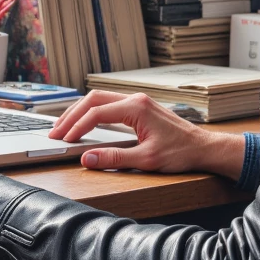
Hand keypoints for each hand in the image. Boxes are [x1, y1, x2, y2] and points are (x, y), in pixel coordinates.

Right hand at [49, 91, 245, 176]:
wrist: (203, 148)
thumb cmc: (181, 152)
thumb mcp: (147, 159)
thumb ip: (114, 159)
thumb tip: (88, 158)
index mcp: (136, 107)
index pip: (96, 113)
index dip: (77, 127)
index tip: (64, 140)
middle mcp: (135, 99)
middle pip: (93, 99)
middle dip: (71, 115)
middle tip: (56, 132)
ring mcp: (137, 101)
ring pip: (99, 99)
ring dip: (80, 112)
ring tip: (64, 127)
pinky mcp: (139, 108)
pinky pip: (109, 104)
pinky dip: (92, 112)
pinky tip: (84, 122)